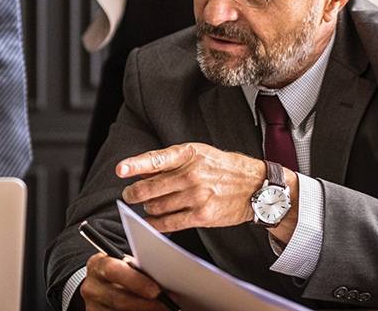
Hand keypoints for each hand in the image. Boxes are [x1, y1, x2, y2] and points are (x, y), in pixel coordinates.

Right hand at [80, 253, 171, 310]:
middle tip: (169, 304)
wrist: (100, 288)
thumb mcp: (123, 265)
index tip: (156, 290)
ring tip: (164, 309)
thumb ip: (137, 269)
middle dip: (149, 304)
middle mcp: (93, 287)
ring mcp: (94, 306)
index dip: (136, 281)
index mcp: (98, 265)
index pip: (113, 270)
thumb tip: (163, 280)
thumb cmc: (118, 274)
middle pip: (121, 300)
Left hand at [117, 143, 267, 232]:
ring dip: (147, 208)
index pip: (156, 159)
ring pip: (156, 207)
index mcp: (188, 154)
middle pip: (149, 188)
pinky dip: (155, 224)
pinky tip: (151, 222)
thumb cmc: (222, 168)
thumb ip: (170, 161)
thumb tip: (140, 170)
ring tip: (149, 205)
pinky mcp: (202, 216)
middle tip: (129, 195)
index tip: (121, 170)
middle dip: (133, 193)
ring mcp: (196, 197)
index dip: (135, 165)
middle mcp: (191, 175)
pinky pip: (169, 223)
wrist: (255, 186)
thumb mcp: (198, 153)